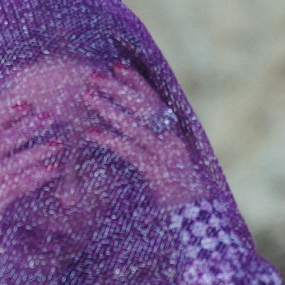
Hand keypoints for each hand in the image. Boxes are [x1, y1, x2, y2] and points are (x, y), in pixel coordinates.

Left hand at [83, 63, 204, 209]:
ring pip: (134, 126)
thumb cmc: (180, 192)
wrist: (197, 217)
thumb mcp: (170, 162)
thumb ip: (156, 143)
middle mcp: (173, 139)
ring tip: (87, 97)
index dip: (136, 82)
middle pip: (143, 107)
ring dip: (109, 109)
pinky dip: (110, 140)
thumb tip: (136, 127)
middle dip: (117, 89)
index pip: (155, 99)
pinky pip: (130, 152)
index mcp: (176, 132)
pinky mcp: (157, 173)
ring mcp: (166, 155)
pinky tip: (91, 133)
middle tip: (93, 76)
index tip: (116, 66)